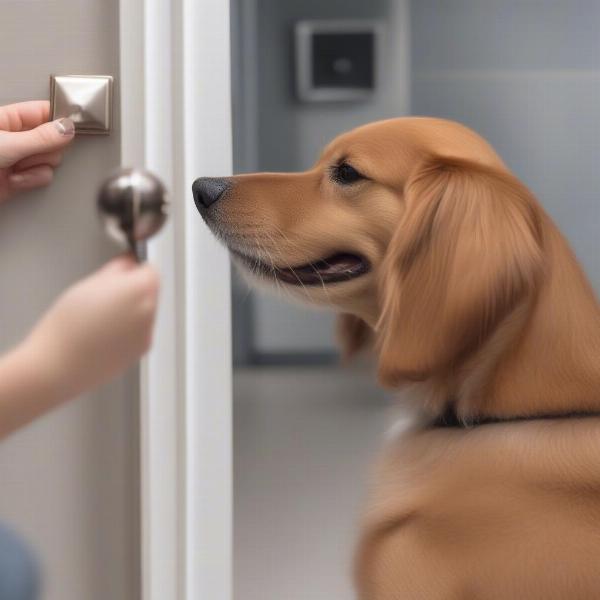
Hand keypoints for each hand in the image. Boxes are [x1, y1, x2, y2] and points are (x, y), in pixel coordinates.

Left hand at [0, 101, 74, 201]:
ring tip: (16, 167)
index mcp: (6, 118)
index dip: (60, 117)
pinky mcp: (20, 178)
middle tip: (32, 152)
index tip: (74, 124)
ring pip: (50, 160)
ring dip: (36, 167)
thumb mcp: (7, 144)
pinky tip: (14, 179)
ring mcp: (18, 158)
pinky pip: (43, 176)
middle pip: (53, 138)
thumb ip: (41, 137)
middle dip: (46, 149)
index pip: (43, 111)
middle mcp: (15, 137)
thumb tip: (68, 127)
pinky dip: (31, 180)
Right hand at [24, 255, 159, 399]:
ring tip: (101, 318)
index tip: (124, 273)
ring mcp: (148, 332)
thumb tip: (128, 264)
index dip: (135, 270)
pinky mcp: (142, 350)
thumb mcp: (89, 283)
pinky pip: (140, 332)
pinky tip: (105, 334)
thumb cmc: (68, 326)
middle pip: (151, 292)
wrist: (59, 364)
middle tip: (106, 297)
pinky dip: (129, 330)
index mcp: (138, 289)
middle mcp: (149, 310)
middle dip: (133, 291)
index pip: (151, 270)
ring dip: (132, 311)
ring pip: (146, 312)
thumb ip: (117, 269)